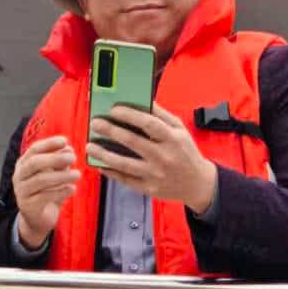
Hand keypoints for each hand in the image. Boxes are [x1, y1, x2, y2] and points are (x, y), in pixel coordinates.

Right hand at [12, 136, 79, 248]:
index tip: (65, 141)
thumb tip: (68, 149)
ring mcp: (21, 191)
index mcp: (23, 164)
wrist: (36, 219)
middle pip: (35, 163)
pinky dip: (61, 191)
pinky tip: (72, 189)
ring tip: (77, 174)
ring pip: (41, 180)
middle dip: (55, 158)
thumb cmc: (45, 193)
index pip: (34, 149)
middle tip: (73, 157)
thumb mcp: (53, 174)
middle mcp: (19, 176)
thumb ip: (59, 162)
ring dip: (61, 176)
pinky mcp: (28, 206)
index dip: (49, 144)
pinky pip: (45, 196)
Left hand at [86, 104, 217, 212]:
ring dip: (104, 154)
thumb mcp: (180, 129)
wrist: (198, 184)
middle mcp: (164, 157)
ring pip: (125, 164)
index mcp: (172, 139)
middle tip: (95, 123)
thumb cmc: (186, 152)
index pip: (149, 124)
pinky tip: (99, 163)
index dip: (129, 115)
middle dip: (111, 131)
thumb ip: (161, 115)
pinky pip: (125, 179)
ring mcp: (155, 174)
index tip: (113, 109)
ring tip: (90, 145)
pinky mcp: (148, 188)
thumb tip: (142, 100)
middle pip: (133, 142)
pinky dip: (110, 171)